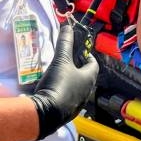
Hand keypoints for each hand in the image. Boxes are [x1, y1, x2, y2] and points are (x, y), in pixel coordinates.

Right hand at [27, 24, 97, 139]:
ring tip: (59, 73)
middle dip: (78, 67)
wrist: (46, 113)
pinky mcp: (67, 111)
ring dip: (71, 80)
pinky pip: (68, 98)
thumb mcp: (61, 60)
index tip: (79, 50)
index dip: (87, 55)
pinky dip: (63, 91)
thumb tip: (67, 27)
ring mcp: (78, 103)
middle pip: (86, 76)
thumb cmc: (58, 84)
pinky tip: (53, 88)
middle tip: (67, 60)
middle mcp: (87, 91)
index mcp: (89, 78)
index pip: (94, 63)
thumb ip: (65, 43)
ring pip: (77, 88)